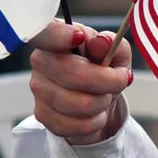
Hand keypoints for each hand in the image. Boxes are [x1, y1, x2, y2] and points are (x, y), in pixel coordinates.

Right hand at [28, 19, 132, 144]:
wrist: (99, 100)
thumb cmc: (106, 69)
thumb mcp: (117, 53)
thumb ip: (113, 44)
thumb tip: (101, 41)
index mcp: (57, 37)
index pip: (45, 32)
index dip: (58, 35)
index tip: (79, 37)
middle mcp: (41, 60)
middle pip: (75, 74)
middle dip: (108, 82)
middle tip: (119, 81)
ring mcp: (39, 88)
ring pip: (79, 103)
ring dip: (102, 103)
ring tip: (104, 96)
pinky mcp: (43, 114)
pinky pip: (76, 124)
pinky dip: (95, 121)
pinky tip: (95, 112)